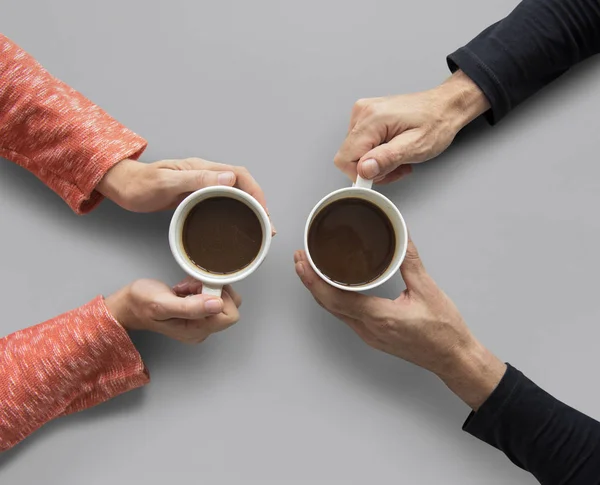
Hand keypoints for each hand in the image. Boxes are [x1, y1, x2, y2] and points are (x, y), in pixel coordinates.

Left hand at [97, 157, 271, 218]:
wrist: (123, 186)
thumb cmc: (139, 184)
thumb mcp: (166, 182)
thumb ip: (196, 179)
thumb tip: (229, 178)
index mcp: (202, 168)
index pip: (240, 175)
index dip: (256, 192)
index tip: (263, 211)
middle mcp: (205, 174)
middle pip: (242, 185)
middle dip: (259, 203)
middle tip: (266, 226)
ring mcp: (201, 185)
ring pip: (235, 193)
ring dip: (249, 208)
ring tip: (258, 228)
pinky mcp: (195, 195)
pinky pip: (222, 201)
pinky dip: (235, 211)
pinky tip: (236, 223)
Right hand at [105, 277, 241, 343]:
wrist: (128, 305)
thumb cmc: (141, 304)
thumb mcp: (162, 304)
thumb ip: (191, 307)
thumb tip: (217, 304)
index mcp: (197, 330)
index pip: (230, 314)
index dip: (219, 297)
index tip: (200, 289)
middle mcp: (202, 329)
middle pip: (229, 306)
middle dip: (212, 290)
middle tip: (190, 287)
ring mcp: (200, 321)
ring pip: (221, 298)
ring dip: (205, 287)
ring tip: (185, 288)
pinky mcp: (198, 312)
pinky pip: (211, 296)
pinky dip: (200, 287)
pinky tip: (185, 289)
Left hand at [293, 241, 504, 409]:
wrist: (453, 358)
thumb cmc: (444, 331)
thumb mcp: (428, 290)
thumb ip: (410, 262)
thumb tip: (401, 237)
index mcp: (380, 317)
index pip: (336, 299)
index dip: (314, 280)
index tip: (302, 263)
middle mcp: (369, 329)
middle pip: (328, 305)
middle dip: (310, 281)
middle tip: (299, 259)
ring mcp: (369, 335)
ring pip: (335, 312)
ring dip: (320, 290)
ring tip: (309, 270)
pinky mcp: (373, 336)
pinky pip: (345, 316)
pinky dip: (333, 299)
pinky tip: (332, 287)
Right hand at [334, 70, 489, 184]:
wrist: (445, 106)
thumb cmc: (436, 123)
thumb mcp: (415, 147)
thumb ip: (387, 159)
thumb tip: (363, 170)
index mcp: (372, 118)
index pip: (345, 158)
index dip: (361, 174)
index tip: (381, 175)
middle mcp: (363, 112)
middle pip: (349, 156)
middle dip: (371, 169)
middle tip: (396, 166)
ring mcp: (363, 113)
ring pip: (355, 153)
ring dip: (375, 162)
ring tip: (398, 157)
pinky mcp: (366, 117)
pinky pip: (361, 144)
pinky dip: (376, 153)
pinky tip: (392, 150)